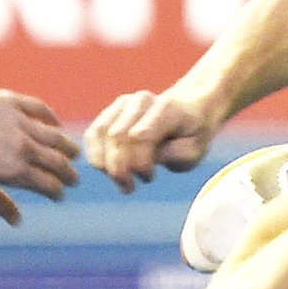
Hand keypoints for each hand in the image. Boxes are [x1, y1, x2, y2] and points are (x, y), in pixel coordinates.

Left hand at [0, 89, 80, 224]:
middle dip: (69, 174)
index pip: (50, 185)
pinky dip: (52, 119)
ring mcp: (21, 123)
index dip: (58, 192)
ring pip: (57, 136)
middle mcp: (23, 147)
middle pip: (59, 162)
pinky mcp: (14, 102)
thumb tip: (16, 220)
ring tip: (73, 153)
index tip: (58, 195)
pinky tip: (55, 125)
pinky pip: (41, 110)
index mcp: (14, 171)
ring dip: (68, 147)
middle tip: (72, 178)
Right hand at [85, 89, 213, 193]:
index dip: (138, 162)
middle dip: (119, 167)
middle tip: (129, 187)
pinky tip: (107, 170)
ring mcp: (124, 104)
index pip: (140, 136)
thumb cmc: (190, 137)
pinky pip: (93, 133)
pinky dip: (95, 155)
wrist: (187, 114)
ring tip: (121, 182)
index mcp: (166, 109)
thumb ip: (175, 154)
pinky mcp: (111, 112)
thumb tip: (150, 158)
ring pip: (102, 134)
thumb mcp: (194, 151)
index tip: (149, 178)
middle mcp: (142, 101)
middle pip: (118, 136)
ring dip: (105, 163)